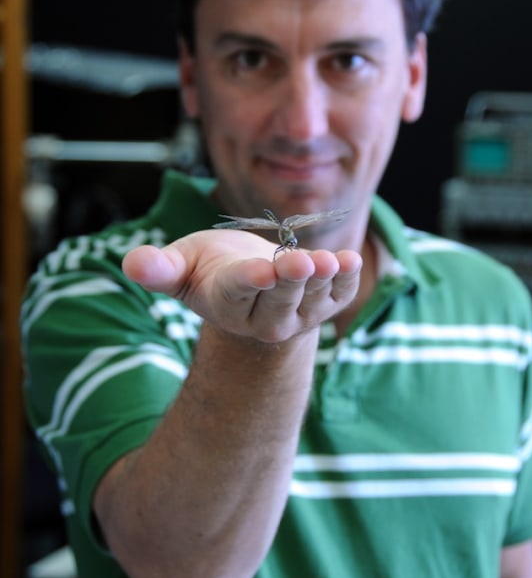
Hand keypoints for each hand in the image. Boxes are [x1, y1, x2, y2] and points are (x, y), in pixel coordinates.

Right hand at [122, 229, 361, 342]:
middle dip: (289, 280)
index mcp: (226, 302)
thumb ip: (160, 268)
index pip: (238, 291)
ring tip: (330, 261)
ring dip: (321, 279)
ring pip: (311, 298)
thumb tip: (133, 263)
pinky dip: (347, 280)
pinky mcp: (324, 305)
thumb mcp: (182, 265)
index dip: (250, 280)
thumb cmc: (211, 268)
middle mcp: (263, 316)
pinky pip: (337, 296)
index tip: (262, 270)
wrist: (251, 281)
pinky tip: (352, 261)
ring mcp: (297, 314)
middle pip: (278, 299)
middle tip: (299, 262)